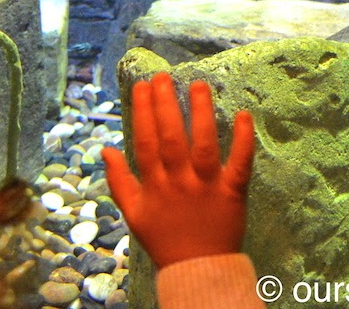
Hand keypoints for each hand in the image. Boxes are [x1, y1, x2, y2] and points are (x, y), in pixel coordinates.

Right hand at [103, 72, 254, 268]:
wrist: (198, 270)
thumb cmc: (164, 239)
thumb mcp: (133, 214)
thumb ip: (118, 181)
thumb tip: (104, 150)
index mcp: (154, 186)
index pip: (145, 143)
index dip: (142, 113)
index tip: (141, 86)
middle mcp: (179, 182)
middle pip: (170, 139)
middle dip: (165, 105)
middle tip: (163, 76)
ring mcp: (206, 186)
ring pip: (203, 145)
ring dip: (200, 114)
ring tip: (197, 85)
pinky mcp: (233, 192)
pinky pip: (239, 164)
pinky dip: (243, 140)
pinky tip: (243, 114)